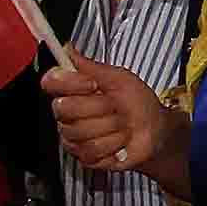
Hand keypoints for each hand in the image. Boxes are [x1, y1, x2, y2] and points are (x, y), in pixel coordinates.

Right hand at [44, 52, 179, 179]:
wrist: (156, 129)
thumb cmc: (138, 102)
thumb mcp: (119, 78)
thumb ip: (91, 67)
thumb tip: (67, 48)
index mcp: (72, 91)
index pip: (51, 83)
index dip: (71, 83)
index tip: (93, 84)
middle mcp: (67, 115)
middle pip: (65, 109)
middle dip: (99, 106)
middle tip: (116, 106)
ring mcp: (73, 137)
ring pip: (80, 131)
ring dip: (112, 126)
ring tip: (122, 124)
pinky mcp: (84, 157)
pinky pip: (91, 150)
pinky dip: (114, 143)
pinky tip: (121, 140)